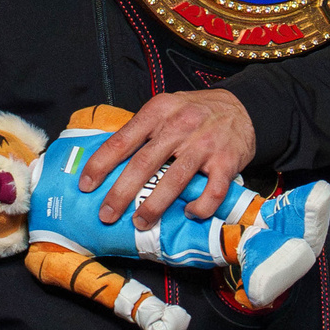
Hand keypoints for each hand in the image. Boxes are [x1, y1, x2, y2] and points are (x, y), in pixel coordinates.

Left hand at [81, 89, 257, 226]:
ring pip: (174, 180)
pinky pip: (212, 192)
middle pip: (144, 163)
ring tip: (140, 222)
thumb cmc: (196, 112)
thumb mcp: (167, 107)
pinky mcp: (227, 163)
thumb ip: (143, 128)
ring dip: (154, 206)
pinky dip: (199, 207)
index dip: (101, 164)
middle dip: (121, 193)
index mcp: (159, 111)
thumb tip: (108, 160)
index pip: (123, 140)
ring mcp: (205, 145)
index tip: (85, 185)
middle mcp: (181, 126)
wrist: (244, 108)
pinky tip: (189, 213)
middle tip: (106, 214)